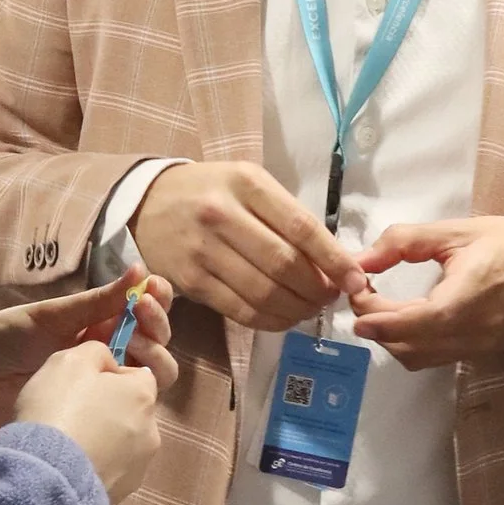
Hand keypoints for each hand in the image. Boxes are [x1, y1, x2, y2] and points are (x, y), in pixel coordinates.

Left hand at [0, 277, 174, 437]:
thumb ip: (96, 301)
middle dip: (157, 322)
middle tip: (141, 311)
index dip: (155, 297)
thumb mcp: (50, 316)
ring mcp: (104, 384)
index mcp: (95, 321)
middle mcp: (106, 351)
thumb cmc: (3, 343)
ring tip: (133, 346)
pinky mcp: (98, 414)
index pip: (140, 308)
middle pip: (155, 338)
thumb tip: (140, 271)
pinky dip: (142, 388)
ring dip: (155, 353)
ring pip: (152, 371)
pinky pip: (133, 404)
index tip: (153, 289)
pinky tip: (127, 378)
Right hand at [11, 341, 168, 502]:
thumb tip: (108, 362)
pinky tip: (68, 470)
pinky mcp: (122, 497)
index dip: (108, 376)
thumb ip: (96, 352)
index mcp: (143, 395)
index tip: (80, 385)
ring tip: (66, 447)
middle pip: (129, 412)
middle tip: (69, 415)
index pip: (136, 375)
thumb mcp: (69, 361)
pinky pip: (108, 474)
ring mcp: (139, 469)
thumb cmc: (58, 410)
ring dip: (101, 443)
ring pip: (121, 446)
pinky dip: (94, 470)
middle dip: (106, 412)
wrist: (46, 478)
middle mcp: (152, 432)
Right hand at [132, 162, 361, 334]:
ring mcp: (202, 250)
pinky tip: (284, 318)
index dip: (334, 259)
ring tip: (311, 309)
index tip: (356, 279)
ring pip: (264, 292)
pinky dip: (270, 320)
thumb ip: (289, 217)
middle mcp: (222, 214)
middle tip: (332, 297)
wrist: (147, 201)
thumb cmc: (211, 190)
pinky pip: (240, 310)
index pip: (301, 227)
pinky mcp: (190, 281)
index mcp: (247, 184)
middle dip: (318, 289)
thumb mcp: (249, 184)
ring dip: (297, 309)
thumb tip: (336, 261)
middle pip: (284, 264)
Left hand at [347, 216, 503, 371]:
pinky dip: (410, 343)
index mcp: (466, 299)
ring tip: (380, 306)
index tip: (356, 288)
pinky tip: (405, 318)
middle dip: (375, 324)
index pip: (407, 322)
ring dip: (390, 338)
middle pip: (405, 346)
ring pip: (416, 358)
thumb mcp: (459, 231)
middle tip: (362, 294)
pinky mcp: (478, 352)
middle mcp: (470, 333)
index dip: (372, 312)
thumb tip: (362, 259)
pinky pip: (434, 358)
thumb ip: (406, 242)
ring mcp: (475, 348)